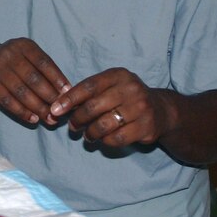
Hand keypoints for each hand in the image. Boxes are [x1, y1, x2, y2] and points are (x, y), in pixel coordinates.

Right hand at [0, 38, 70, 125]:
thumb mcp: (29, 56)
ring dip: (38, 108)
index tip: (68, 93)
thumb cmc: (15, 61)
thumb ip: (46, 70)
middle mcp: (8, 55)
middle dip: (49, 97)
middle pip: (33, 79)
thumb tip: (65, 92)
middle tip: (60, 110)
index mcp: (23, 45)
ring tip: (49, 118)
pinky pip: (8, 102)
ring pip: (21, 93)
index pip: (44, 63)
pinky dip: (22, 112)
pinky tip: (34, 119)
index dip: (57, 79)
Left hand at [49, 68, 169, 147]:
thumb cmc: (127, 98)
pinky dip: (105, 141)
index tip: (55, 110)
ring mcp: (140, 108)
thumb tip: (59, 105)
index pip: (89, 86)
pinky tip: (103, 140)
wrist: (161, 110)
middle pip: (93, 107)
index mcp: (118, 75)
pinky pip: (117, 138)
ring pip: (103, 125)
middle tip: (72, 126)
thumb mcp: (111, 86)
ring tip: (87, 136)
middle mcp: (131, 89)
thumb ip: (89, 92)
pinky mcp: (146, 127)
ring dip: (90, 133)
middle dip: (78, 119)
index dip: (69, 99)